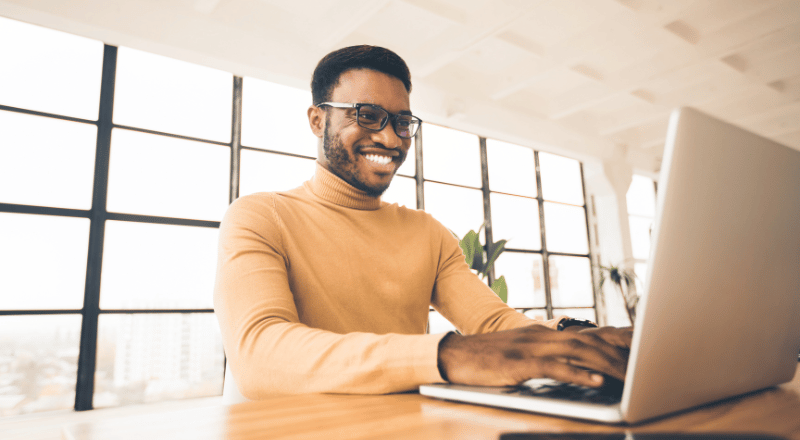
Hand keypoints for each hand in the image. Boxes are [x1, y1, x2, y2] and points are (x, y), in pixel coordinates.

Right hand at [437, 324, 631, 387]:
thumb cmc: (488, 358)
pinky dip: (578, 374)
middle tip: (648, 363)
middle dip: (620, 352)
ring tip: (631, 375)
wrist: (454, 354)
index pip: (588, 332)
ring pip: (578, 351)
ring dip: (606, 363)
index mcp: (545, 333)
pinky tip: (596, 381)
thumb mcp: (522, 352)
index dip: (618, 338)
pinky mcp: (519, 363)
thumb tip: (578, 366)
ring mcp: (531, 347)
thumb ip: (549, 355)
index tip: (644, 347)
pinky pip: (554, 367)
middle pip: (590, 340)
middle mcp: (542, 335)